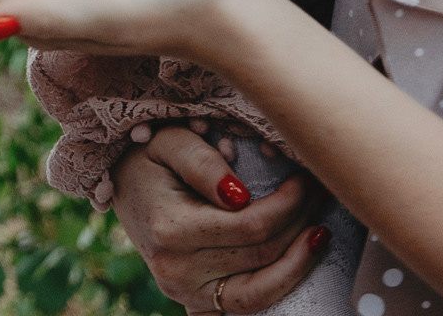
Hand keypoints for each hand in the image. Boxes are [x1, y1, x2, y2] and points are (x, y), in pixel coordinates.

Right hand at [111, 128, 328, 313]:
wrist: (122, 187)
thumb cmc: (149, 158)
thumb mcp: (169, 142)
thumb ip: (203, 162)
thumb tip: (239, 194)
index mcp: (170, 229)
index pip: (251, 226)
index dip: (289, 205)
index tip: (305, 179)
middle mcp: (176, 270)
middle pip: (261, 256)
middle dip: (299, 223)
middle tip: (318, 193)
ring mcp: (184, 292)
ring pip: (260, 292)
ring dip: (298, 263)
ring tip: (320, 233)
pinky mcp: (194, 302)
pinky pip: (246, 305)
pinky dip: (277, 286)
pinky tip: (296, 261)